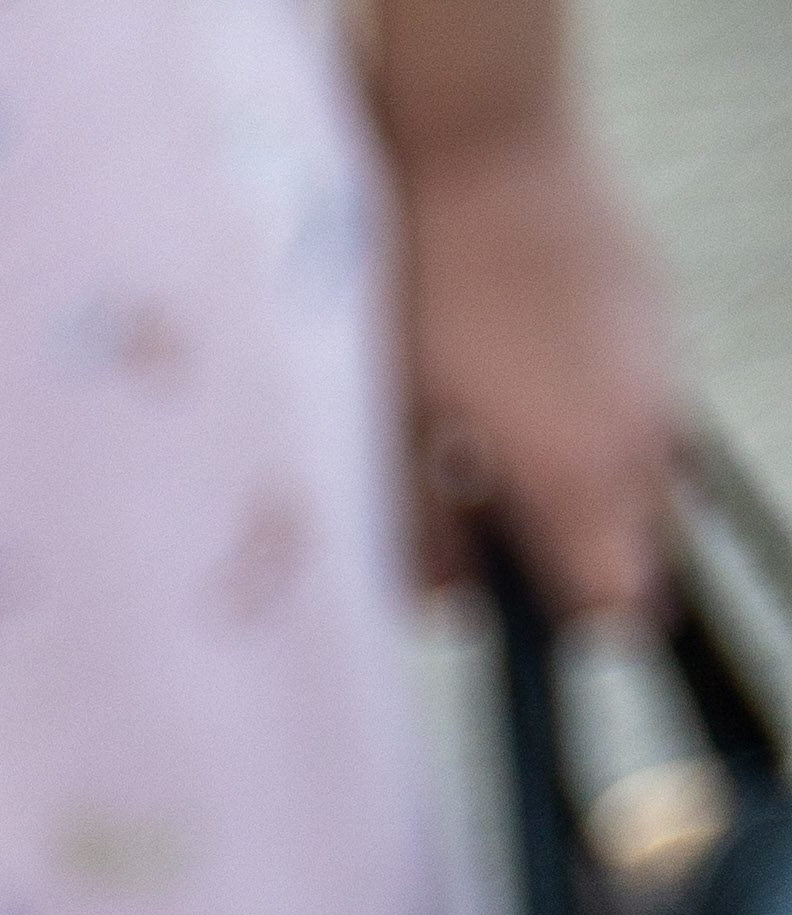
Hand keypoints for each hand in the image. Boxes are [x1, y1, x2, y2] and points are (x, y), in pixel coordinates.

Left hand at [385, 101, 677, 624]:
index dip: (571, 624)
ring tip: (495, 451)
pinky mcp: (664, 324)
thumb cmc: (423, 292)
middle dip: (573, 556)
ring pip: (646, 474)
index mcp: (575, 476)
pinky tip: (523, 384)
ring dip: (585, 485)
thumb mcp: (389, 433)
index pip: (618, 604)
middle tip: (490, 532)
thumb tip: (440, 602)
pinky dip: (594, 418)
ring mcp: (663, 373)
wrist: (483, 153)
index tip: (528, 622)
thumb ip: (419, 534)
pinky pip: (642, 404)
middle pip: (638, 545)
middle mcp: (640, 433)